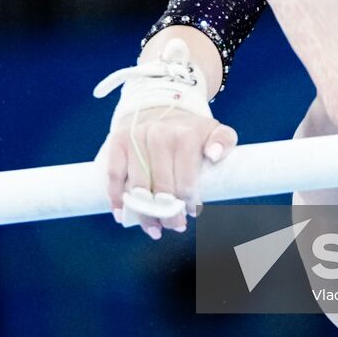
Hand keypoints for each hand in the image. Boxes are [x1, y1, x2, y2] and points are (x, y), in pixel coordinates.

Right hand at [97, 107, 236, 238]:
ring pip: (137, 187)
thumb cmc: (189, 129)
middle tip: (175, 225)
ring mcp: (135, 139)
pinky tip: (123, 215)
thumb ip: (223, 140)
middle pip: (161, 189)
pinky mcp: (118, 142)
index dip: (187, 204)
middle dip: (168, 214)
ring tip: (155, 229)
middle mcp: (158, 135)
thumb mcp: (213, 130)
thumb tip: (214, 155)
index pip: (185, 183)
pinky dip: (117, 199)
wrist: (159, 107)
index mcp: (185, 136)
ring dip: (145, 214)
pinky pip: (114, 175)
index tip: (190, 213)